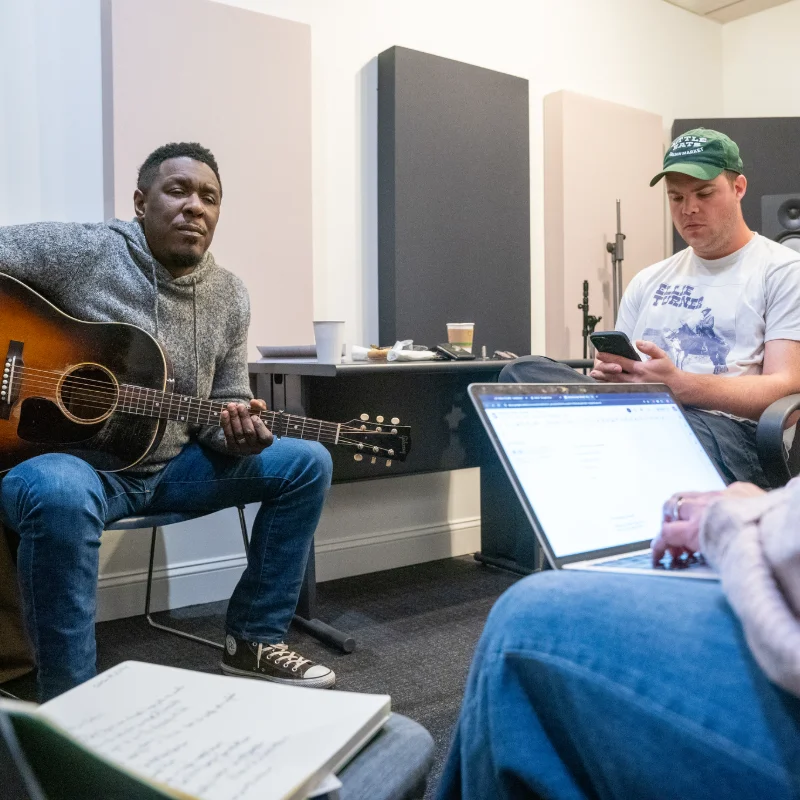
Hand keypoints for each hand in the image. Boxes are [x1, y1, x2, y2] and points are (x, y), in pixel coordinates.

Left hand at [220, 399, 272, 454]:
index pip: (265, 436)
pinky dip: (226, 423)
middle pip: (249, 433)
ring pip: (238, 434)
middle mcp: (256, 448)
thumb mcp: (261, 412)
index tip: (254, 416)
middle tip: (240, 406)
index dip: (259, 426)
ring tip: (231, 406)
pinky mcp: (233, 448)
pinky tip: (224, 413)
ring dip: (234, 418)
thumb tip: (253, 402)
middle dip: (244, 418)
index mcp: (267, 441)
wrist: (244, 431)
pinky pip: (228, 436)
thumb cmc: (256, 421)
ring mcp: (244, 449)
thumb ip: (260, 406)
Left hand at [590, 340, 677, 384]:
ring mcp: (633, 387)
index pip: (621, 362)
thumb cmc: (667, 370)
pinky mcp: (634, 392)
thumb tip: (638, 342)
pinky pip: (619, 388)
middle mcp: (635, 379)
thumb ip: (650, 348)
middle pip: (614, 374)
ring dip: (603, 378)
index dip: (609, 357)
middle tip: (594, 364)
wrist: (675, 386)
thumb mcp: (661, 356)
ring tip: (594, 374)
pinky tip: (603, 382)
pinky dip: (609, 385)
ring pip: (615, 382)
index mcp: (641, 369)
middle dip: (603, 368)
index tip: (599, 353)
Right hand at [651, 482, 765, 565]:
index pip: (666, 533)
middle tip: (676, 538)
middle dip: (669, 522)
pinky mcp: (739, 489)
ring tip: (691, 520)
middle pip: (671, 507)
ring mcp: (721, 494)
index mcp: (697, 528)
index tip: (659, 554)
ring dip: (685, 508)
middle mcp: (705, 507)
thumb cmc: (755, 551)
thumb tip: (691, 556)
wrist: (783, 535)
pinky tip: (721, 511)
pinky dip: (714, 501)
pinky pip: (718, 490)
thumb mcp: (718, 560)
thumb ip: (700, 553)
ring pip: (689, 494)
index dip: (659, 545)